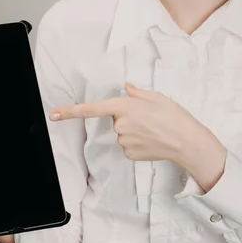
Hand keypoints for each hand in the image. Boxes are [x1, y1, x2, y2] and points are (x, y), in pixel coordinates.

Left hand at [50, 82, 226, 190]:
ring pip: (122, 133)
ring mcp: (124, 141)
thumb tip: (126, 89)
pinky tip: (152, 141)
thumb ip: (137, 93)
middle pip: (115, 120)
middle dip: (128, 117)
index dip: (71, 112)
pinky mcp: (129, 154)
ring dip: (134, 131)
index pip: (91, 109)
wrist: (187, 141)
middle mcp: (120, 124)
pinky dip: (138, 143)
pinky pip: (128, 145)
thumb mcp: (157, 97)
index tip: (54, 115)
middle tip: (149, 118)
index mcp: (124, 106)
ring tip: (154, 129)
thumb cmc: (174, 116)